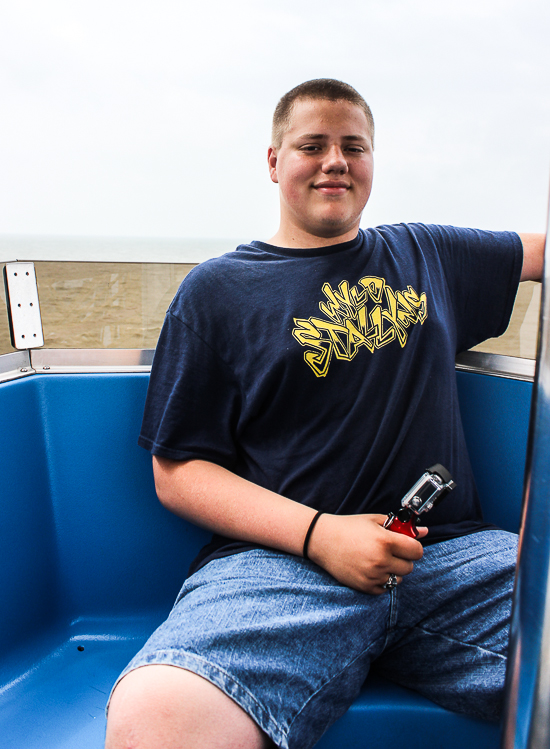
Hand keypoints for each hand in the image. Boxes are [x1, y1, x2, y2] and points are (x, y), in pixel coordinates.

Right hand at [306, 513, 426, 594]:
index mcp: (385, 541)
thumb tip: (423, 531)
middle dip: (403, 558)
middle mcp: (380, 560)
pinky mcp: (364, 587)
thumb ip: (400, 527)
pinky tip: (371, 568)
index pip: (417, 551)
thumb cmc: (349, 527)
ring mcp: (372, 576)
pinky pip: (385, 588)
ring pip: (398, 578)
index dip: (413, 547)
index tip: (407, 545)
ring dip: (393, 570)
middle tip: (391, 551)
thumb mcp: (375, 521)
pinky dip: (382, 580)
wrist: (322, 539)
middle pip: (409, 566)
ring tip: (379, 559)